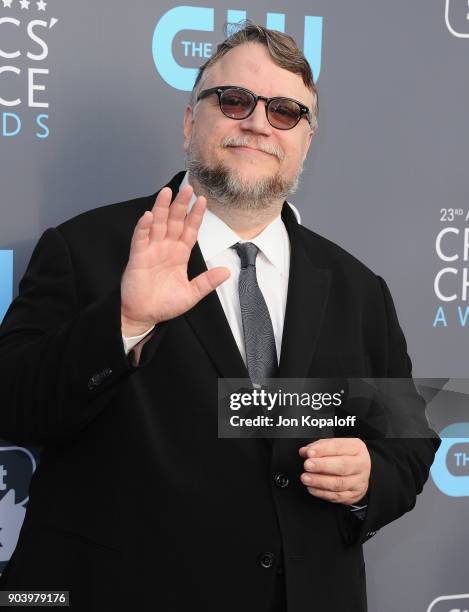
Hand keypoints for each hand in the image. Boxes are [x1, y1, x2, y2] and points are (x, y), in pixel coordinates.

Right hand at [121, 184, 229, 335]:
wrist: (144, 315)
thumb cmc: (165, 304)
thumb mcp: (191, 294)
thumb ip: (207, 282)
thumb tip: (226, 272)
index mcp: (179, 254)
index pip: (189, 230)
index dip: (195, 215)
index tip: (203, 200)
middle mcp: (166, 248)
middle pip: (174, 221)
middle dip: (181, 204)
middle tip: (187, 188)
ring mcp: (151, 250)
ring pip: (158, 224)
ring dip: (162, 208)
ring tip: (167, 192)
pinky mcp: (138, 257)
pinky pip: (140, 239)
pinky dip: (144, 227)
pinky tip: (149, 216)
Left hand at [298, 438, 370, 505]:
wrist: (360, 472)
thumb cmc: (344, 456)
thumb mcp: (333, 446)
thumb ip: (319, 447)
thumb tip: (304, 451)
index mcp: (356, 448)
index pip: (339, 447)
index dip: (323, 450)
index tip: (309, 453)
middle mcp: (360, 465)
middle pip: (342, 466)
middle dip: (322, 466)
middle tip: (307, 465)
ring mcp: (358, 482)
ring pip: (339, 483)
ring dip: (319, 481)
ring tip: (306, 478)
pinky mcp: (353, 495)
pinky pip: (337, 496)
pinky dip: (322, 493)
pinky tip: (312, 488)